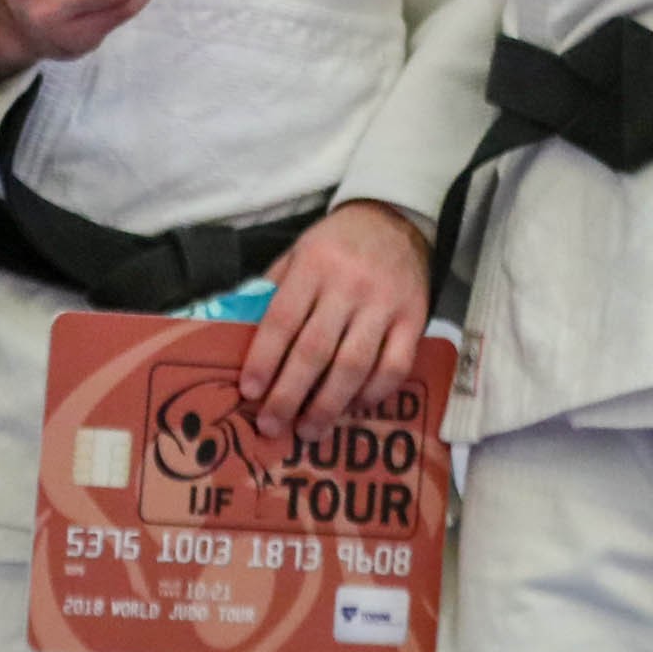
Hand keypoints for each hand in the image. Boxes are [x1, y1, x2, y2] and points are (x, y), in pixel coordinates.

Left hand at [237, 201, 431, 444]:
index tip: (249, 392)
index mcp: (312, 266)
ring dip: (329, 404)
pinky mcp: (416, 319)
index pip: (282, 320)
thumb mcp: (296, 253)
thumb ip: (271, 290)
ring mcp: (384, 304)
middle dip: (290, 394)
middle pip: (315, 350)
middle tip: (272, 426)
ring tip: (309, 430)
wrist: (395, 221)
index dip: (264, 360)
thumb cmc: (335, 245)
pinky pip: (395, 366)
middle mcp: (349, 286)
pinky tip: (353, 408)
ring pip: (355, 365)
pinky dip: (374, 393)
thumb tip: (236, 332)